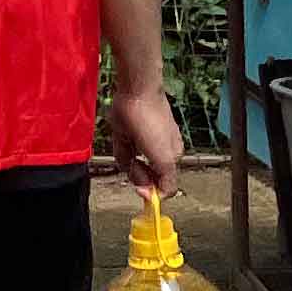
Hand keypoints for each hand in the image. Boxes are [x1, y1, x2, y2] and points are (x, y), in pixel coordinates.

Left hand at [106, 85, 184, 199]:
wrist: (136, 92)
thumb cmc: (152, 122)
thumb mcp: (164, 158)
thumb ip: (165, 181)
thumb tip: (156, 197)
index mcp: (171, 158)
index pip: (161, 186)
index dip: (149, 189)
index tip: (140, 190)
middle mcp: (157, 152)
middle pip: (143, 176)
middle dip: (136, 171)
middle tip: (134, 158)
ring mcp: (141, 143)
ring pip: (129, 164)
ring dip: (126, 157)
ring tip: (129, 141)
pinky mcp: (126, 134)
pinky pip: (120, 150)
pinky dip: (120, 146)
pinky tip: (124, 134)